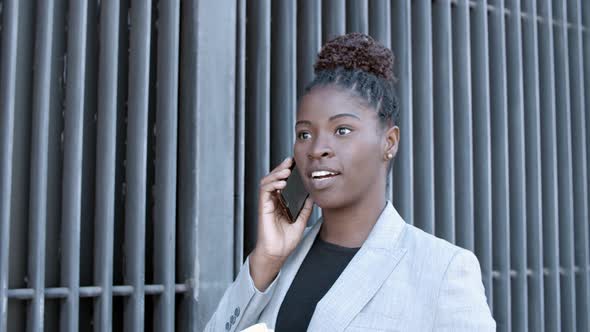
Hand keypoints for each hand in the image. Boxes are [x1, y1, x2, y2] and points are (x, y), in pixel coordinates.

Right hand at [250, 157, 313, 289]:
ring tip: (286, 170)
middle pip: (274, 179)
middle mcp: (273, 201)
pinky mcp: (263, 208)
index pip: (283, 182)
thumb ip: (305, 208)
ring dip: (276, 174)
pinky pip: (265, 192)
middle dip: (281, 168)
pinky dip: (272, 185)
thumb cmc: (285, 240)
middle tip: (290, 161)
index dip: (287, 172)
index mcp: (281, 202)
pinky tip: (281, 183)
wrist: (277, 253)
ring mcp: (267, 204)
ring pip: (267, 182)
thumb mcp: (301, 221)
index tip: (296, 164)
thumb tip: (313, 195)